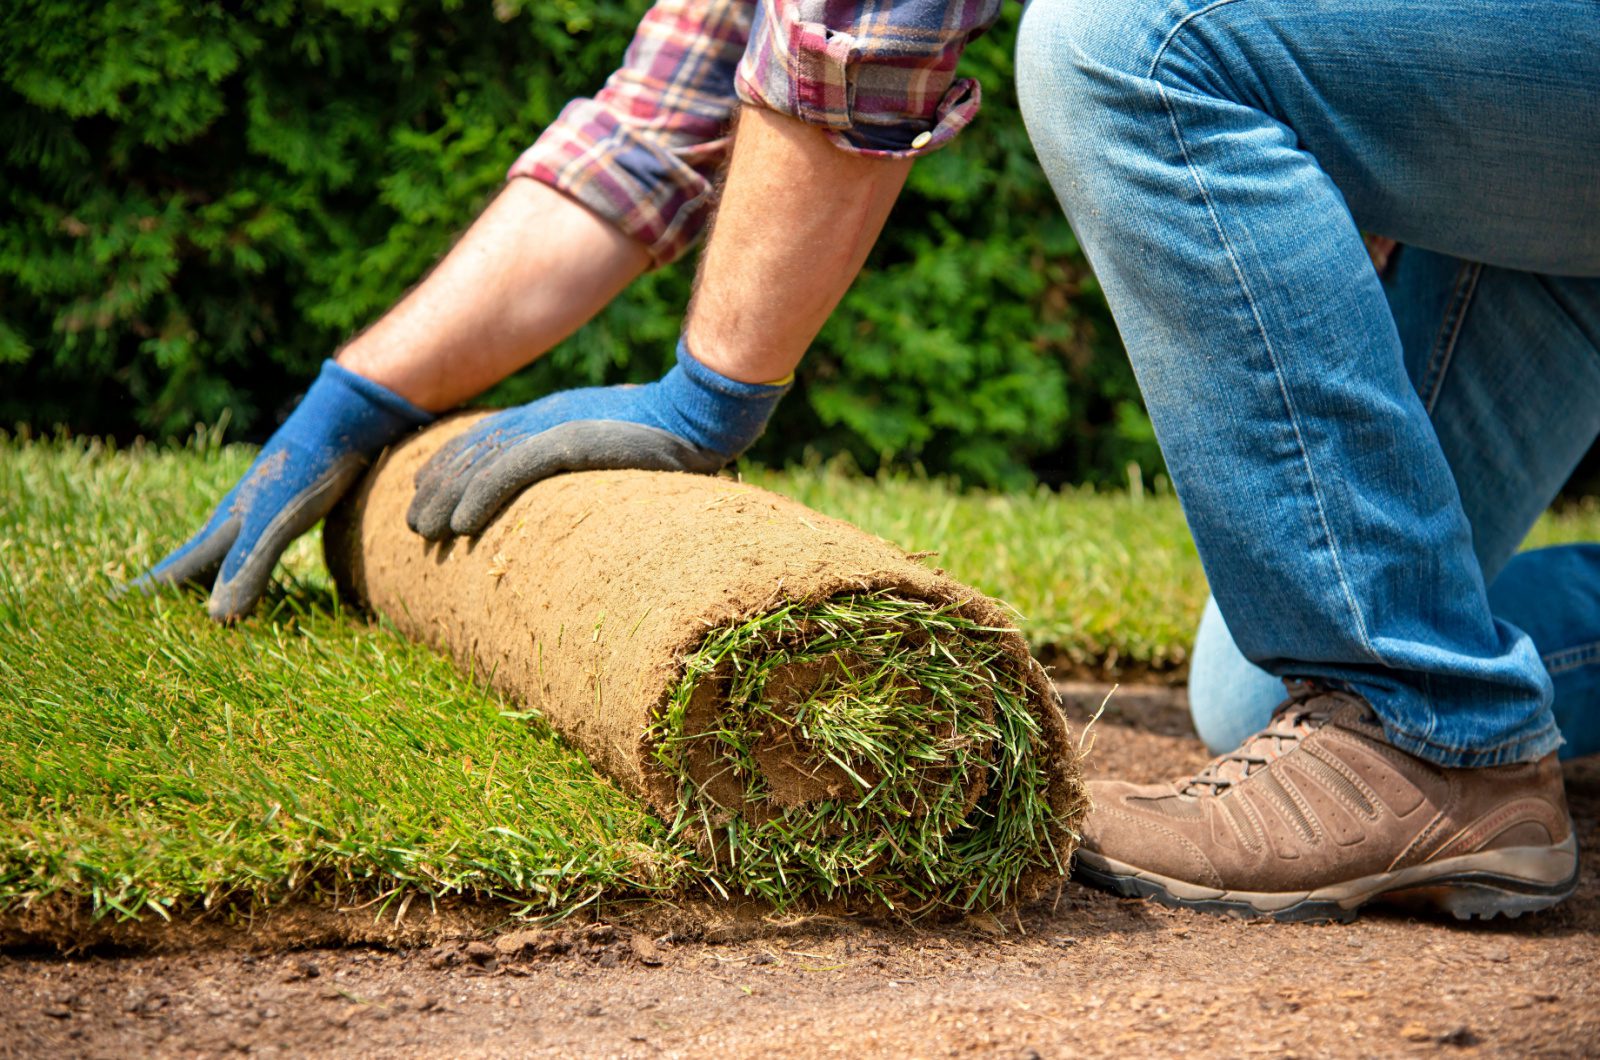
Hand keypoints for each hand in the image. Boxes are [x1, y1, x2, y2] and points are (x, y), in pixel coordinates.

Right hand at [130, 360, 431, 620]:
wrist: (339, 423)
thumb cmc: (304, 472)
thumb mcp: (275, 525)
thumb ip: (248, 568)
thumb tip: (217, 620)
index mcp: (221, 529)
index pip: (174, 569)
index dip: (146, 592)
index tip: (110, 609)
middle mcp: (232, 522)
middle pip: (190, 563)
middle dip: (165, 590)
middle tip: (135, 611)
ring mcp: (257, 513)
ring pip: (219, 554)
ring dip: (201, 579)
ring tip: (187, 598)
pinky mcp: (284, 510)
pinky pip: (250, 546)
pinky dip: (238, 565)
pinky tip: (246, 567)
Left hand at [406, 338, 788, 539]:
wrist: (699, 419)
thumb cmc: (667, 439)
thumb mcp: (610, 448)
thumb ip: (579, 459)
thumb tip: (565, 492)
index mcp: (552, 417)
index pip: (488, 441)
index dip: (451, 466)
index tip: (426, 494)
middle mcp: (544, 418)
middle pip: (476, 452)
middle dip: (439, 487)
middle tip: (414, 524)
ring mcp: (555, 427)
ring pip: (484, 464)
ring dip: (449, 500)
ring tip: (424, 532)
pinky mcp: (567, 441)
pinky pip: (512, 472)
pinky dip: (481, 497)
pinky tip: (461, 525)